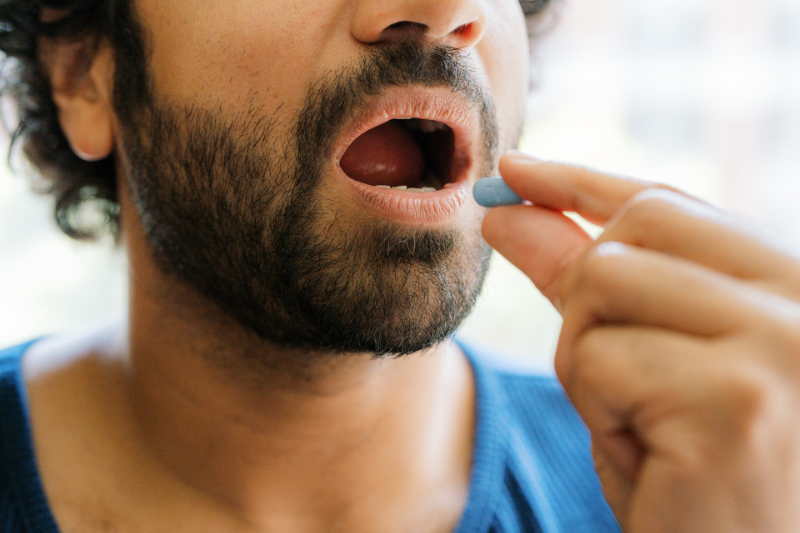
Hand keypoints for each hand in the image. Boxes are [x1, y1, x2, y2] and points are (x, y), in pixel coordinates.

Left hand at [482, 150, 799, 532]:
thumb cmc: (688, 475)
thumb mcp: (635, 362)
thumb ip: (580, 277)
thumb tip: (507, 207)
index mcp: (791, 289)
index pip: (669, 204)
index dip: (580, 184)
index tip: (514, 171)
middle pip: (628, 235)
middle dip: (586, 303)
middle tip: (621, 385)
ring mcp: (782, 347)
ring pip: (603, 285)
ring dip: (590, 364)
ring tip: (646, 429)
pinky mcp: (736, 401)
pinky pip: (599, 358)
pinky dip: (597, 412)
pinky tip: (653, 460)